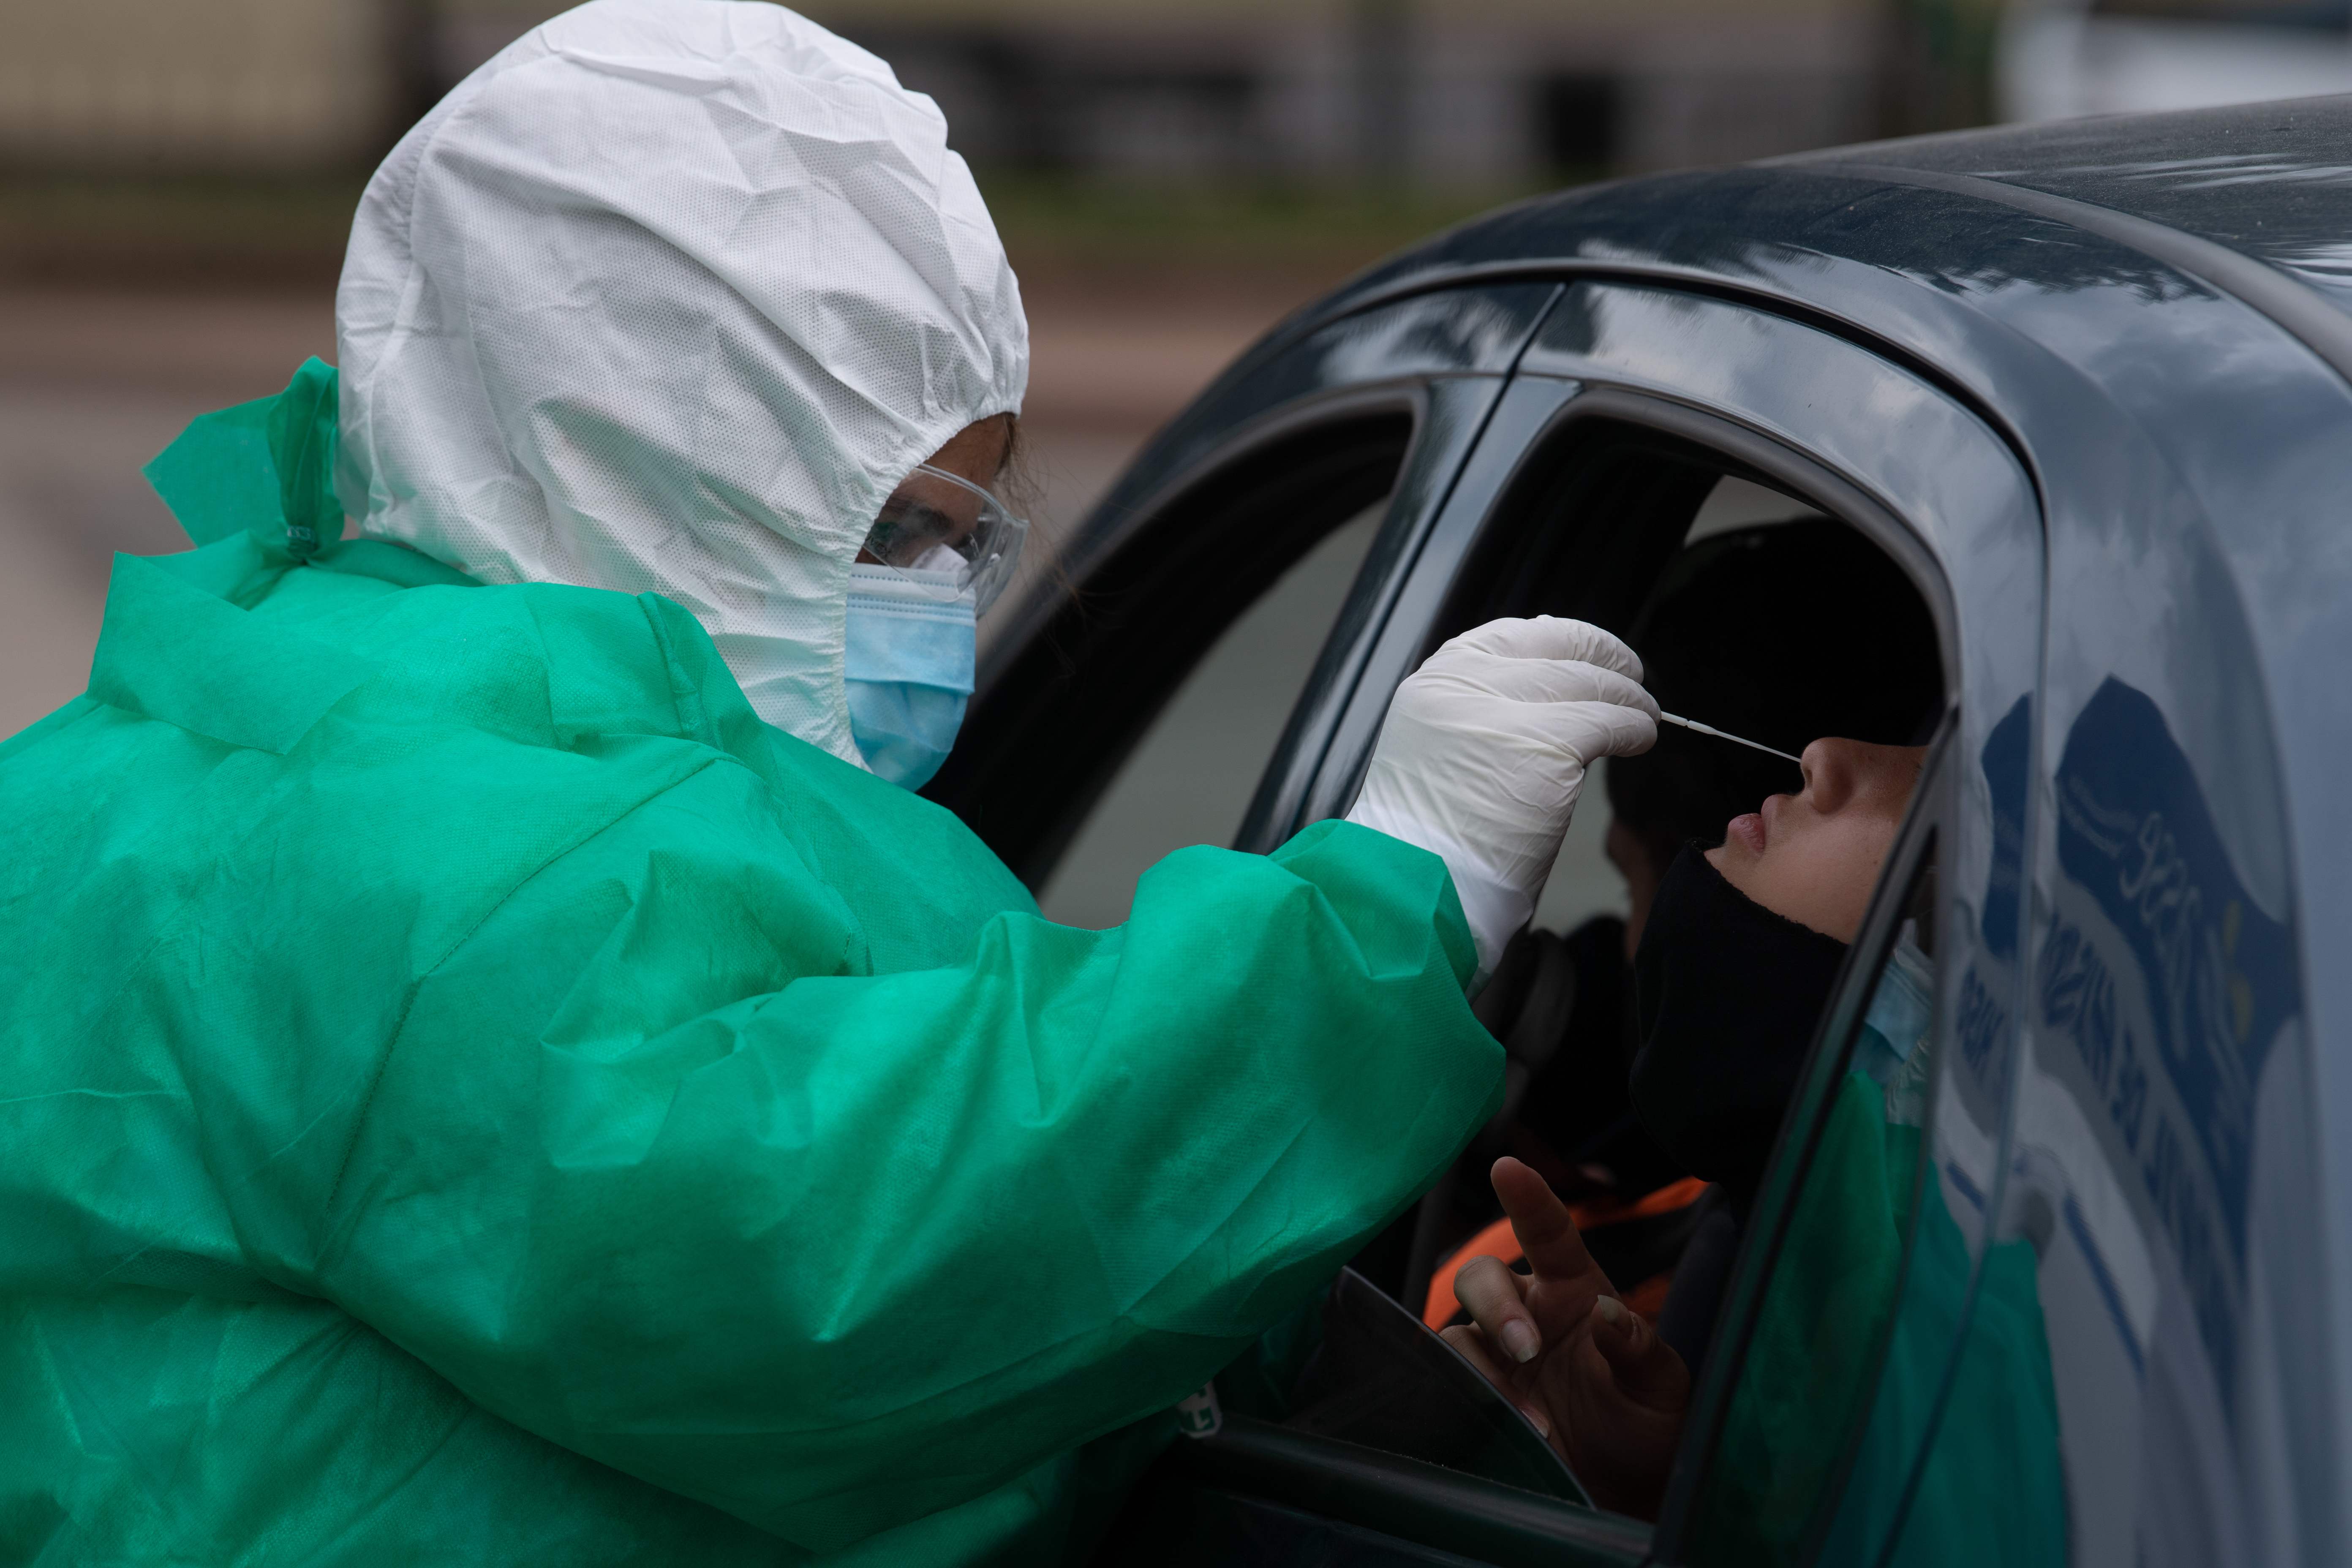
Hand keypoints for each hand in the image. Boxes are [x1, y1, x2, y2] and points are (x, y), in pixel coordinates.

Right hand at [1346, 618, 1656, 981]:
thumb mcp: (1439, 748)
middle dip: (1607, 664)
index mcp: (1437, 682)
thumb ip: (1482, 711)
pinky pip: (1610, 724)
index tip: (1595, 652)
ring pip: (1590, 685)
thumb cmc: (1430, 838)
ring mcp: (1503, 712)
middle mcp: (1466, 684)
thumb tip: (1552, 686)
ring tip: (1645, 716)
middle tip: (1634, 679)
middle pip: (1559, 654)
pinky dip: (1635, 729)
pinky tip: (1641, 739)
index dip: (1568, 640)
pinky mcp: (1544, 747)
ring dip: (1629, 699)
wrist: (1416, 888)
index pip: (1517, 634)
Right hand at [1441, 1157, 1689, 1517]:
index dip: (1528, 1199)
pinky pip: (1449, 1384)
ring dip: (1490, 1373)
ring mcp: (1496, 1356)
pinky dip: (1473, 1404)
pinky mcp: (1477, 1398)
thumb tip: (1605, 1312)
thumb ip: (1639, 1348)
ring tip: (1537, 1423)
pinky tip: (1510, 1431)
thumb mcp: (1662, 1388)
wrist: (1625, 1491)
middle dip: (1495, 1306)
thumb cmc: (1647, 1426)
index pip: (1549, 1234)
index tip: (1506, 1166)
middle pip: (1481, 1277)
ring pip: (1459, 1333)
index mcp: (1574, 1290)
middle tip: (1527, 1348)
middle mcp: (1527, 1312)